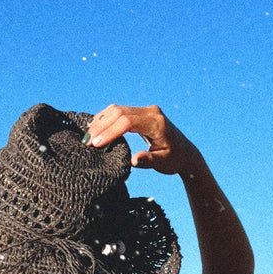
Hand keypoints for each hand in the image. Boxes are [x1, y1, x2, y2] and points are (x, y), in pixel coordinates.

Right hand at [85, 104, 205, 177]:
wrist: (186, 153)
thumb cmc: (175, 160)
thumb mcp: (163, 164)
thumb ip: (149, 161)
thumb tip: (133, 160)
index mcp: (156, 123)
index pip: (127, 122)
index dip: (110, 132)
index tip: (96, 144)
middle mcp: (151, 112)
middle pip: (119, 112)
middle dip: (101, 126)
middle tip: (86, 141)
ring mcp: (146, 110)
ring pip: (117, 110)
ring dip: (101, 122)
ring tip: (88, 136)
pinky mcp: (141, 113)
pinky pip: (120, 112)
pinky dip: (106, 119)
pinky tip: (95, 128)